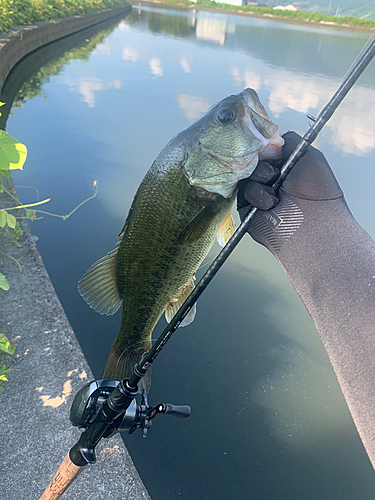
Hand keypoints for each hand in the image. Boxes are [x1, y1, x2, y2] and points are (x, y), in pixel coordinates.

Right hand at [237, 131, 342, 252]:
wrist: (310, 224)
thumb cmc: (316, 191)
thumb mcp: (309, 155)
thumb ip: (289, 140)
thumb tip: (273, 135)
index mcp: (288, 166)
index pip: (267, 148)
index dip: (264, 145)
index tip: (265, 144)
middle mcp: (274, 178)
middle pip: (253, 158)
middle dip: (261, 162)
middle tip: (274, 171)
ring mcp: (261, 193)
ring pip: (247, 174)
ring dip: (261, 180)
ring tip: (276, 192)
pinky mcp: (249, 207)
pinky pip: (243, 191)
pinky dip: (257, 195)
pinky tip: (270, 204)